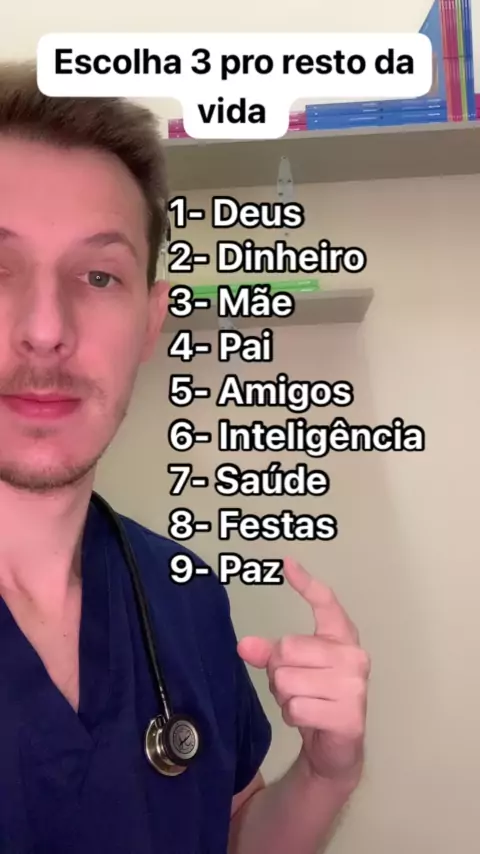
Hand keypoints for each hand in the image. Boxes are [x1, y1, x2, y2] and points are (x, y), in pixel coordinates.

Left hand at [237, 558, 369, 785]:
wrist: (337, 747)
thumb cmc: (316, 697)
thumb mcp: (291, 670)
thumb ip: (268, 654)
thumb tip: (244, 646)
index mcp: (342, 637)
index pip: (326, 603)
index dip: (306, 583)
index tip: (286, 563)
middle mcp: (353, 656)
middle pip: (287, 649)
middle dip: (278, 671)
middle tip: (294, 685)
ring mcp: (354, 685)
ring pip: (287, 681)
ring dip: (285, 697)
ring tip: (303, 702)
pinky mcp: (349, 715)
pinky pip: (296, 707)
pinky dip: (292, 716)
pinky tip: (309, 718)